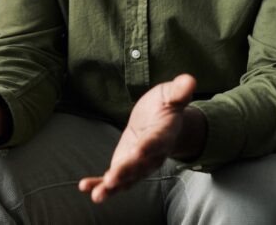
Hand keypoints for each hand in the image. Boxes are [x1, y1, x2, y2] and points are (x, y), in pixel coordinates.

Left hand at [78, 74, 196, 202]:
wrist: (163, 123)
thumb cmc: (165, 106)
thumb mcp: (171, 95)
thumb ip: (178, 91)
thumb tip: (189, 79)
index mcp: (162, 135)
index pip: (156, 141)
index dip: (148, 146)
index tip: (139, 150)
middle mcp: (151, 155)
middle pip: (139, 165)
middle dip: (125, 172)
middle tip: (112, 179)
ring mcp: (138, 164)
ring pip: (126, 178)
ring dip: (112, 187)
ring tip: (98, 195)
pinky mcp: (125, 166)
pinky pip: (113, 179)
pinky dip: (99, 184)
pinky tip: (85, 187)